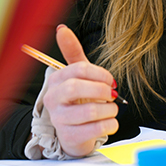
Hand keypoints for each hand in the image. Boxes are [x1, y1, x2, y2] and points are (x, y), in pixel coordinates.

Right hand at [41, 25, 119, 156]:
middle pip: (77, 88)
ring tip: (111, 110)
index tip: (111, 81)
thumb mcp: (77, 76)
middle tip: (112, 95)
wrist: (75, 134)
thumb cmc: (78, 100)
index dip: (100, 74)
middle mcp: (53, 99)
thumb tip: (62, 28)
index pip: (78, 69)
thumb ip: (72, 52)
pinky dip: (111, 124)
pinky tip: (110, 122)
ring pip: (89, 110)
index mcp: (56, 80)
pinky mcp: (70, 137)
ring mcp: (59, 119)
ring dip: (109, 109)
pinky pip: (96, 128)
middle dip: (101, 90)